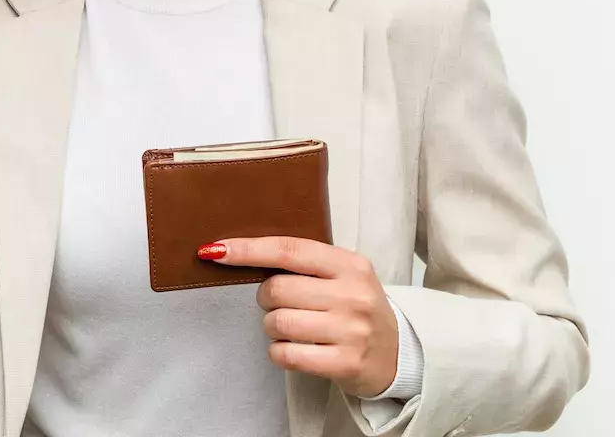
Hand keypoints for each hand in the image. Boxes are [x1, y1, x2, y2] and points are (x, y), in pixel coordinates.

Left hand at [200, 236, 399, 398]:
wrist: (400, 352)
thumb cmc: (356, 308)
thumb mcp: (342, 275)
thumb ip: (304, 263)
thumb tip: (240, 253)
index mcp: (349, 264)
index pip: (288, 250)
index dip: (247, 250)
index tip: (214, 250)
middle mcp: (352, 295)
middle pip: (277, 289)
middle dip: (266, 298)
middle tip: (279, 303)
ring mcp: (350, 330)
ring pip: (278, 322)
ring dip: (272, 327)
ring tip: (290, 328)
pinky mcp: (345, 363)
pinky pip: (286, 354)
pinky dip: (279, 352)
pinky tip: (292, 349)